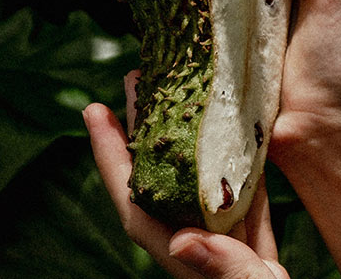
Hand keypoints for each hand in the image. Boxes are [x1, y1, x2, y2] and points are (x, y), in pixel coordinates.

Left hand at [84, 71, 286, 278]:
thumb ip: (222, 270)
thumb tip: (182, 242)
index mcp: (186, 256)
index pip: (134, 201)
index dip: (109, 156)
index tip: (92, 110)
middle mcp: (195, 241)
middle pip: (158, 177)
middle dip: (142, 130)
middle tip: (138, 80)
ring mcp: (221, 239)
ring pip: (194, 178)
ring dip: (184, 138)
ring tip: (179, 93)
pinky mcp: (248, 240)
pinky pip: (235, 191)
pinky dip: (233, 160)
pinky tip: (238, 132)